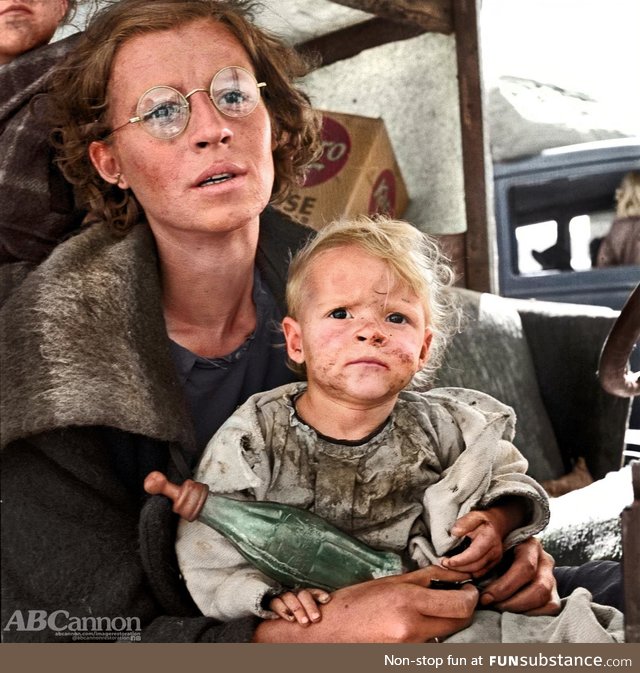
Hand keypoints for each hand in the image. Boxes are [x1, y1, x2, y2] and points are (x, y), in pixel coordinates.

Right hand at [253, 567, 478, 642]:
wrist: (331, 633)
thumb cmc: (356, 603)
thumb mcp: (391, 582)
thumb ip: (426, 578)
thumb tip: (454, 573)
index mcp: (408, 603)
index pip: (460, 605)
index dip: (471, 596)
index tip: (470, 587)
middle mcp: (413, 628)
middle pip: (458, 622)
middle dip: (463, 607)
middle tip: (459, 594)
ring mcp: (411, 647)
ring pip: (446, 632)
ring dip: (448, 618)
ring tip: (436, 605)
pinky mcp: (408, 658)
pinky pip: (431, 643)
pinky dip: (433, 631)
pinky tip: (421, 620)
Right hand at [269, 588, 330, 624]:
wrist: (273, 620)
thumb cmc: (297, 619)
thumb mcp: (306, 615)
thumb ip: (314, 615)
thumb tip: (333, 619)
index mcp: (304, 595)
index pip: (313, 592)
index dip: (319, 594)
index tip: (327, 600)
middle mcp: (294, 594)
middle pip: (303, 595)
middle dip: (310, 606)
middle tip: (316, 619)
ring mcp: (282, 597)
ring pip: (290, 598)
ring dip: (298, 609)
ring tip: (304, 622)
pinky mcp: (271, 603)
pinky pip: (276, 603)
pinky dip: (282, 609)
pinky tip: (289, 618)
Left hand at [440, 510, 503, 575]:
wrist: (495, 524)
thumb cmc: (482, 520)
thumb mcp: (474, 515)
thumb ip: (464, 523)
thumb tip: (454, 533)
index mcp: (490, 538)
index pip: (474, 554)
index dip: (460, 560)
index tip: (446, 561)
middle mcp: (495, 551)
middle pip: (475, 566)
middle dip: (458, 567)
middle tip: (443, 563)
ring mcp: (495, 559)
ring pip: (477, 572)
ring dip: (461, 572)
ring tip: (448, 566)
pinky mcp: (493, 564)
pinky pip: (479, 573)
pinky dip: (467, 573)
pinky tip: (457, 568)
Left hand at [478, 537, 560, 614]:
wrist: (507, 555)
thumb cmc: (495, 554)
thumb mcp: (490, 550)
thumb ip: (482, 559)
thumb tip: (468, 577)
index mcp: (530, 545)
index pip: (525, 567)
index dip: (504, 586)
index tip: (485, 598)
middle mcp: (545, 561)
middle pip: (539, 586)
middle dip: (513, 601)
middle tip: (492, 606)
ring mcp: (552, 578)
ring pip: (546, 599)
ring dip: (521, 610)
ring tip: (501, 610)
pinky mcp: (554, 594)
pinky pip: (551, 608)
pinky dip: (532, 615)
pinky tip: (514, 615)